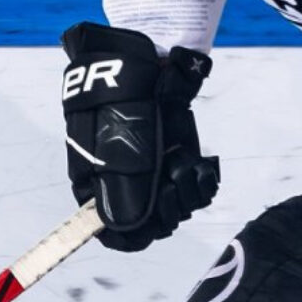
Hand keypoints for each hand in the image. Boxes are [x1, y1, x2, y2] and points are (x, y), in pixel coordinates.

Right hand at [61, 21, 219, 252]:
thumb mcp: (115, 151)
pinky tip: (202, 168)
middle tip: (173, 185)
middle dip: (168, 210)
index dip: (133, 235)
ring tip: (185, 166)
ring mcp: (155, 171)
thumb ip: (119, 194)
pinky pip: (196, 188)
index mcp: (98, 184)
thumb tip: (121, 229)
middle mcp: (127, 183)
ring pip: (177, 207)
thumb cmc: (122, 105)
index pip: (114, 231)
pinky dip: (203, 182)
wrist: (148, 67)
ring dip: (187, 194)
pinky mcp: (178, 158)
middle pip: (152, 223)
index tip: (152, 224)